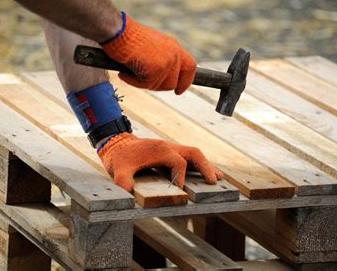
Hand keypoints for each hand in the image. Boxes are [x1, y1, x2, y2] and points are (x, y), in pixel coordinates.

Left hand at [98, 133, 223, 191]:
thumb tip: (126, 192)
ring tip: (219, 178)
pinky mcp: (170, 152)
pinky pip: (189, 157)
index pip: (178, 163)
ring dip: (206, 165)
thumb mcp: (119, 168)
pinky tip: (206, 174)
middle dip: (206, 167)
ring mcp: (171, 148)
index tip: (180, 191)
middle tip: (215, 181)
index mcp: (160, 150)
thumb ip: (123, 180)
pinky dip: (200, 165)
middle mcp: (169, 147)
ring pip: (194, 154)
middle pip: (194, 153)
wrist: (117, 143)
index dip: (180, 177)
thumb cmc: (120, 157)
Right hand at [101, 14, 196, 94]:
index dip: (185, 81)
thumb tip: (162, 75)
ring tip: (129, 72)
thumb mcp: (152, 44)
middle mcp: (174, 55)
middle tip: (141, 80)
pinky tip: (124, 73)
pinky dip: (132, 82)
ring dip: (143, 83)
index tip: (178, 90)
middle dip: (157, 85)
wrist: (118, 30)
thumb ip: (162, 57)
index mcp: (174, 46)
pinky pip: (145, 85)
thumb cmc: (128, 35)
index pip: (190, 67)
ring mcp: (166, 63)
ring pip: (158, 86)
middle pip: (172, 83)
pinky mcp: (155, 71)